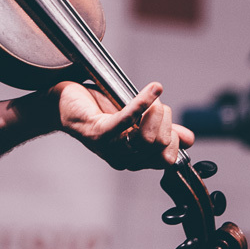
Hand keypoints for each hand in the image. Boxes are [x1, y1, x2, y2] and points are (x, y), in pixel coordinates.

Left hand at [53, 80, 194, 170]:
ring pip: (148, 136)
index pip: (168, 159)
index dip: (175, 139)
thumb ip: (160, 129)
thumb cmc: (96, 110)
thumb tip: (189, 139)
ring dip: (155, 110)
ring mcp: (110, 147)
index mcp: (133, 158)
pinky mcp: (99, 132)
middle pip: (161, 145)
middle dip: (166, 119)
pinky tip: (154, 89)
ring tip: (150, 96)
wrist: (61, 102)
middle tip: (156, 104)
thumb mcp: (134, 118)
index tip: (168, 120)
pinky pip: (128, 120)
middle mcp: (122, 158)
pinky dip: (144, 102)